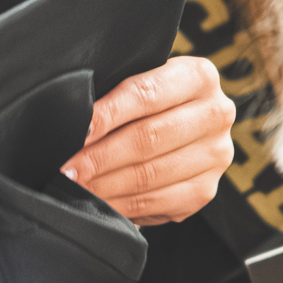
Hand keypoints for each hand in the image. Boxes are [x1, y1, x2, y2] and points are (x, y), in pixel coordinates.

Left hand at [60, 56, 233, 225]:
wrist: (185, 125)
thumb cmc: (150, 100)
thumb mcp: (141, 80)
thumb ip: (117, 94)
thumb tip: (73, 119)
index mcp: (199, 76)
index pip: (146, 95)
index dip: (107, 115)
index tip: (77, 132)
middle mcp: (216, 114)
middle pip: (147, 139)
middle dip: (99, 157)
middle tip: (66, 168)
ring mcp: (215, 156)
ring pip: (149, 175)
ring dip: (104, 185)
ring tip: (75, 186)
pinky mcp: (204, 191)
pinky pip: (155, 202)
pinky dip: (119, 205)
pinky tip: (96, 202)